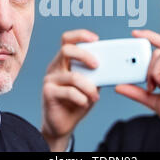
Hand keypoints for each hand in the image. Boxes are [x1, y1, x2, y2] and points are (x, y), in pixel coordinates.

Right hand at [41, 29, 99, 151]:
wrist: (63, 124)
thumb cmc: (78, 102)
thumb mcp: (91, 85)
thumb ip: (96, 74)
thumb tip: (111, 65)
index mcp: (65, 61)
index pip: (68, 39)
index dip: (81, 35)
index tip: (96, 39)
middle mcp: (55, 66)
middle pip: (66, 49)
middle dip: (85, 55)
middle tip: (97, 65)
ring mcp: (50, 79)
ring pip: (72, 75)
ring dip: (88, 86)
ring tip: (95, 96)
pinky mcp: (48, 92)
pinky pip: (69, 92)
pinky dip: (81, 98)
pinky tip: (84, 103)